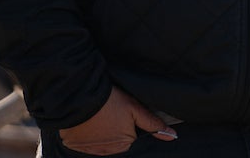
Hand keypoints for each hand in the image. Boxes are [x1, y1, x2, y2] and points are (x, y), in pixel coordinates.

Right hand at [59, 86, 177, 155]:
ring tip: (99, 115)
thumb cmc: (108, 101)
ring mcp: (92, 150)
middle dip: (115, 128)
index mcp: (125, 144)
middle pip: (117, 140)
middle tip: (109, 111)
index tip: (120, 112)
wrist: (78, 98)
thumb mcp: (134, 108)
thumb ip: (153, 123)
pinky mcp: (77, 146)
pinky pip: (86, 142)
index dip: (127, 122)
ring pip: (102, 142)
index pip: (131, 135)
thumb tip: (172, 136)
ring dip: (101, 132)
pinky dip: (87, 134)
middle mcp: (109, 152)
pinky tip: (88, 121)